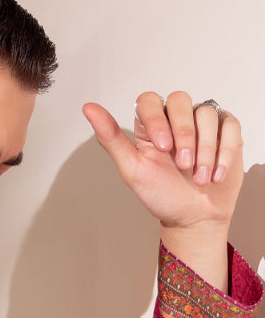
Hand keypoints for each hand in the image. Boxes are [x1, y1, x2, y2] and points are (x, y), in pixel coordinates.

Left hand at [83, 92, 243, 290]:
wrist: (193, 218)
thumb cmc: (161, 195)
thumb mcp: (132, 169)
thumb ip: (111, 138)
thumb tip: (88, 108)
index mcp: (150, 126)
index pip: (150, 100)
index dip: (157, 120)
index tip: (164, 149)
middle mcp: (176, 119)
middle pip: (180, 100)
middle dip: (183, 134)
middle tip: (183, 165)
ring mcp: (202, 124)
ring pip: (206, 113)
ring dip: (205, 149)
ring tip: (199, 177)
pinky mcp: (226, 132)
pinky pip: (229, 125)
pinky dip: (224, 151)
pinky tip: (215, 174)